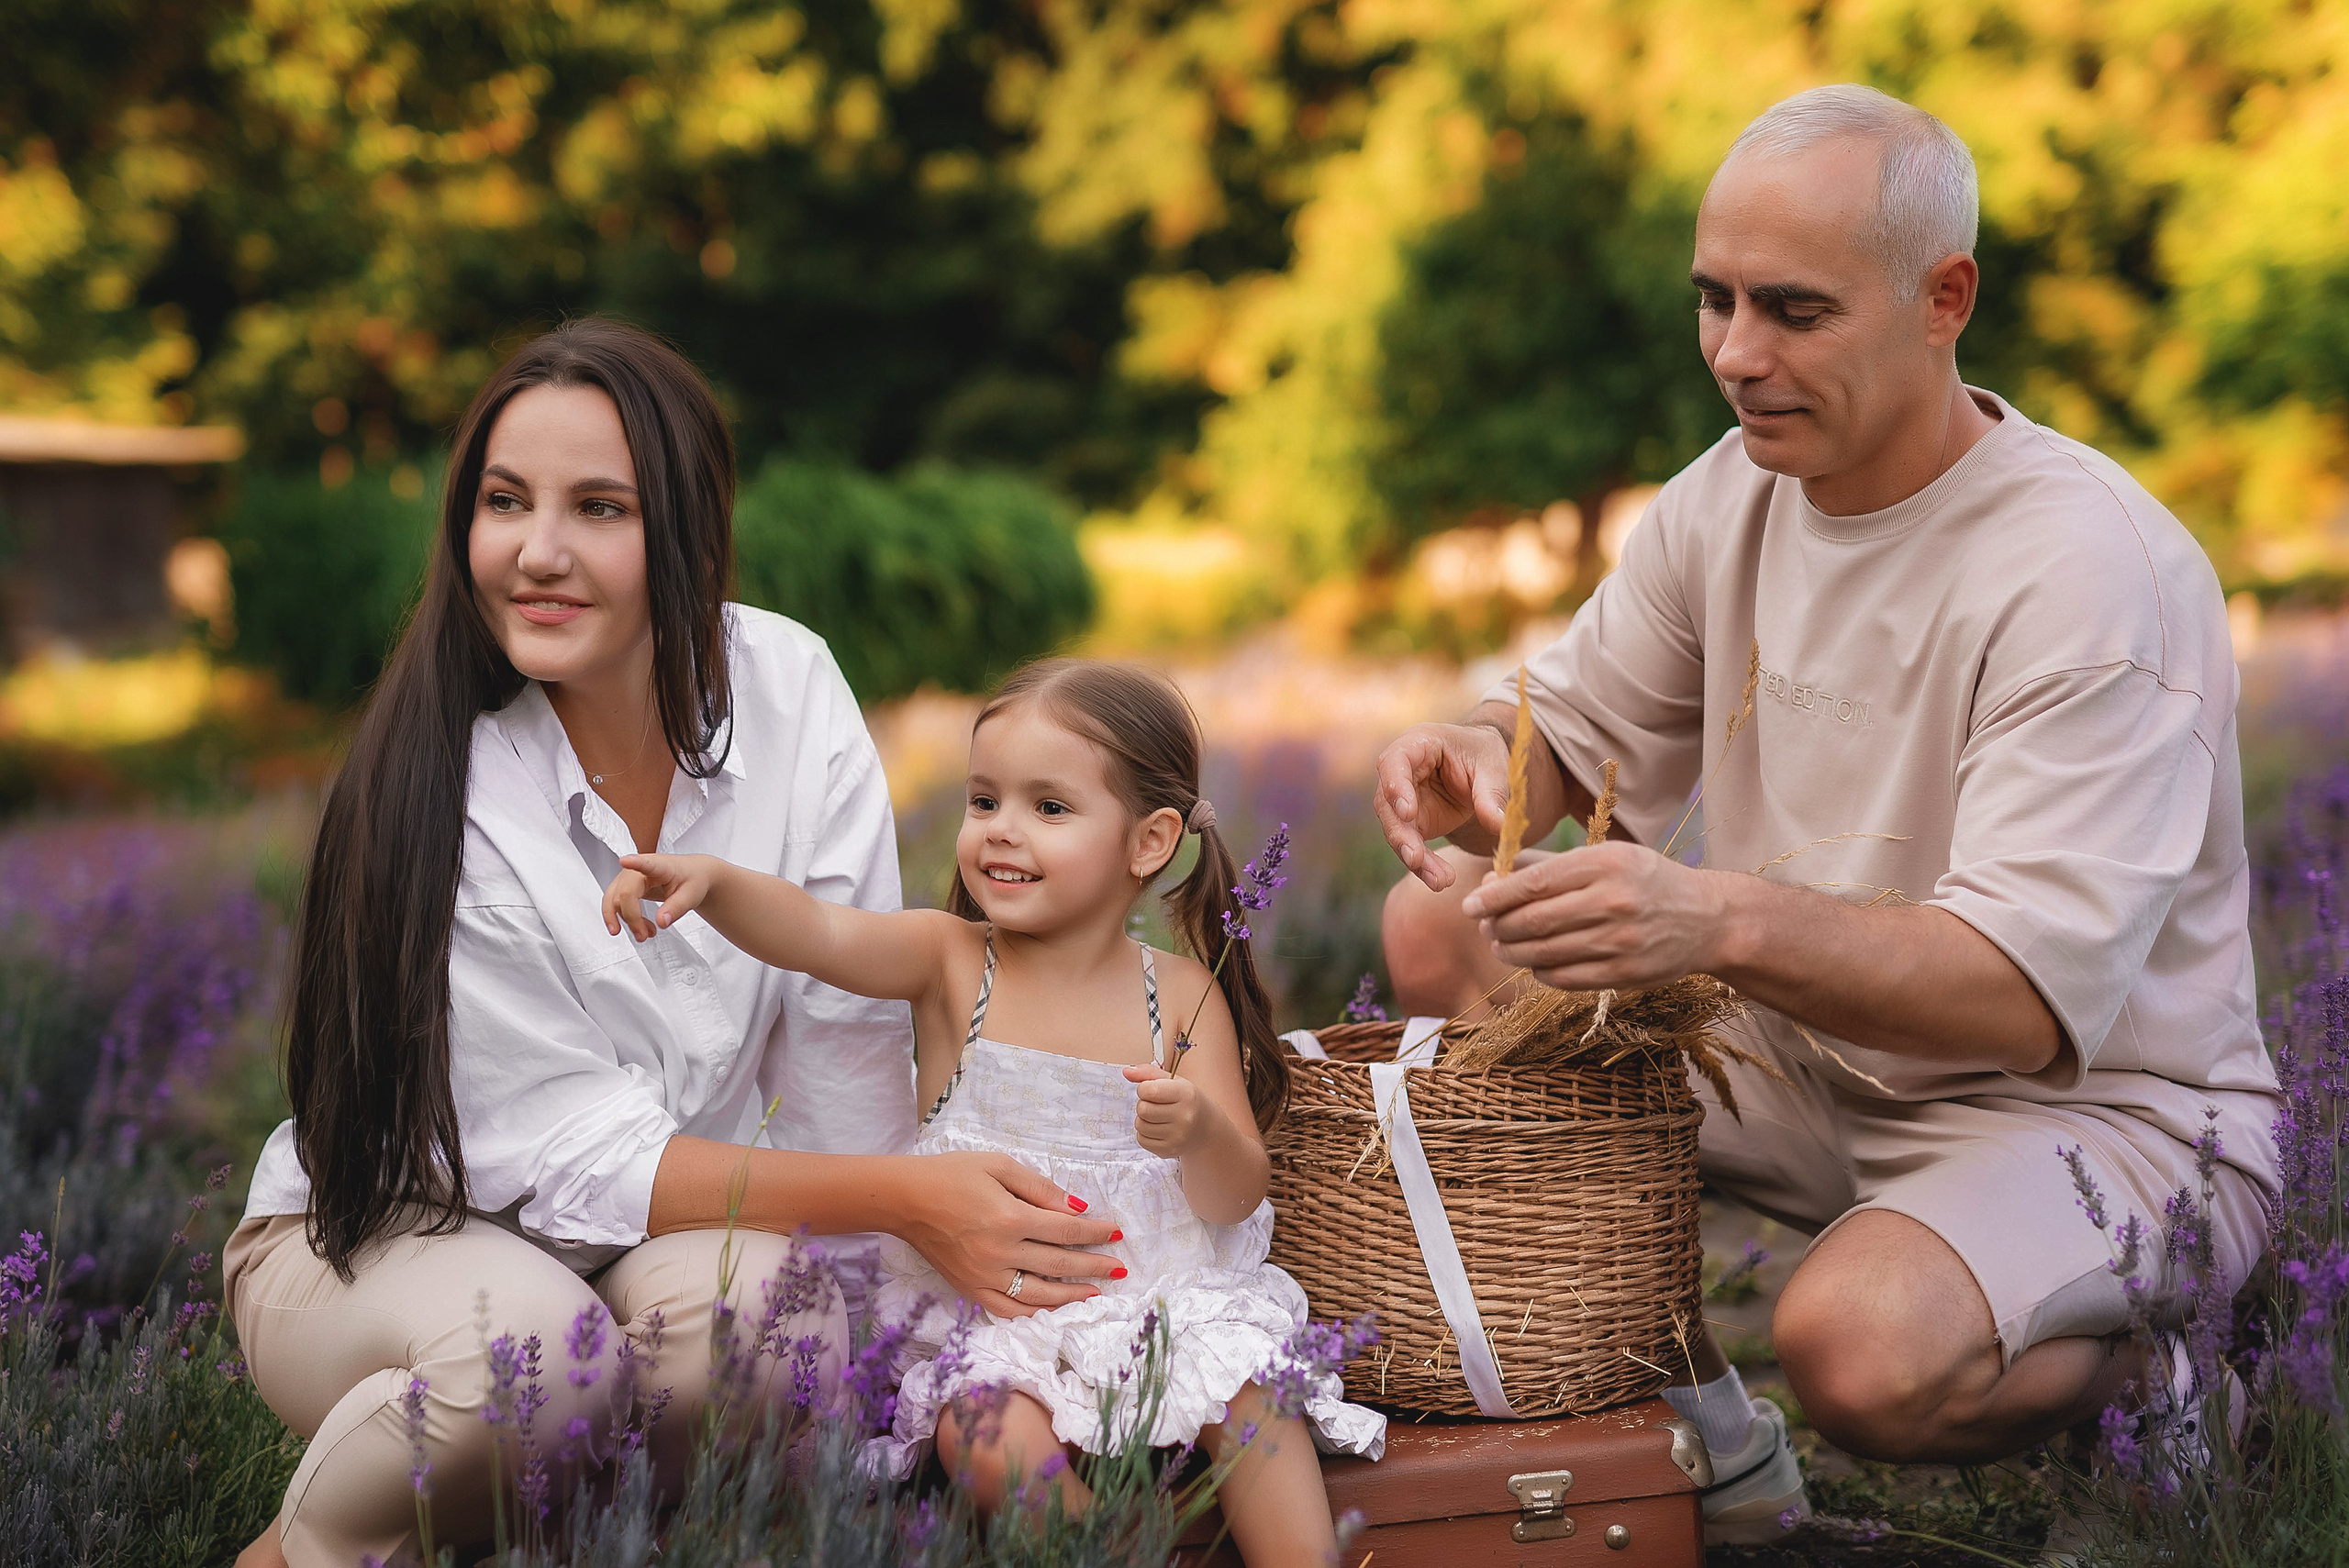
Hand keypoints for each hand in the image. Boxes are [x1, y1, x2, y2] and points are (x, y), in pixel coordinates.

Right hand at [602, 853, 720, 940]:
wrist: (692, 875)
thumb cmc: (691, 879)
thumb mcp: (691, 895)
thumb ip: (676, 908)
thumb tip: (661, 922)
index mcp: (659, 866)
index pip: (646, 864)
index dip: (634, 863)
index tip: (625, 862)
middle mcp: (638, 869)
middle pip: (625, 893)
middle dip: (631, 918)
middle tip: (644, 935)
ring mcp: (628, 878)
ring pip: (614, 900)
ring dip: (624, 920)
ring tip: (643, 935)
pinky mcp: (624, 887)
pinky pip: (614, 903)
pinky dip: (621, 918)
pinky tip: (636, 928)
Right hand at [896, 1151, 1122, 1317]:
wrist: (906, 1199)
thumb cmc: (953, 1174)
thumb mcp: (999, 1166)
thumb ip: (1040, 1188)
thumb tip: (1077, 1208)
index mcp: (1009, 1218)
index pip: (1065, 1231)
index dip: (1095, 1234)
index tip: (1116, 1234)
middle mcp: (999, 1253)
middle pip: (1058, 1264)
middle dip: (1094, 1266)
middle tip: (1119, 1268)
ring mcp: (984, 1277)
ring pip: (1038, 1296)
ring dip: (1072, 1296)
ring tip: (1096, 1293)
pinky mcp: (969, 1290)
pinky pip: (1007, 1310)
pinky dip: (1034, 1314)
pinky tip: (1053, 1310)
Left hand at [1123, 1062, 1210, 1157]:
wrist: (1205, 1128)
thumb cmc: (1185, 1100)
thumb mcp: (1173, 1081)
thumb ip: (1148, 1074)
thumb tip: (1126, 1071)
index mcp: (1186, 1095)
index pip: (1149, 1090)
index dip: (1144, 1088)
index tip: (1152, 1090)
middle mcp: (1184, 1117)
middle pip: (1143, 1109)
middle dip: (1144, 1104)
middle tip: (1156, 1105)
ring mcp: (1177, 1137)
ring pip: (1140, 1125)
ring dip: (1143, 1119)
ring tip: (1158, 1117)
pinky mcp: (1169, 1151)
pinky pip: (1141, 1140)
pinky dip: (1145, 1133)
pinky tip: (1158, 1129)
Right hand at [1372, 722, 1512, 891]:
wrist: (1482, 767)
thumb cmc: (1484, 754)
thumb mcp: (1494, 766)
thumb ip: (1493, 793)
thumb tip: (1498, 824)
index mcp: (1417, 744)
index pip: (1394, 761)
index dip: (1396, 786)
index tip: (1408, 812)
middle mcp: (1401, 773)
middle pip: (1388, 804)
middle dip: (1402, 835)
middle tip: (1416, 858)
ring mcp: (1403, 800)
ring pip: (1397, 831)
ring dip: (1415, 858)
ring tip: (1440, 880)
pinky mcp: (1413, 824)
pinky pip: (1412, 847)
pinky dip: (1425, 866)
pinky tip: (1440, 880)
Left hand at [1460, 841, 1731, 989]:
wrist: (1708, 919)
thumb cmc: (1645, 880)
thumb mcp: (1606, 856)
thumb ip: (1549, 866)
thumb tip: (1493, 880)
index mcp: (1606, 863)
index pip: (1534, 884)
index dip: (1495, 898)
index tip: (1472, 905)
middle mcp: (1614, 901)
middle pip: (1534, 921)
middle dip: (1498, 926)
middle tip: (1484, 927)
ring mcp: (1621, 942)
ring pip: (1544, 953)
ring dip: (1512, 952)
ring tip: (1501, 945)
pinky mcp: (1626, 975)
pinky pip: (1565, 978)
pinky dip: (1540, 971)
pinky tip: (1534, 962)